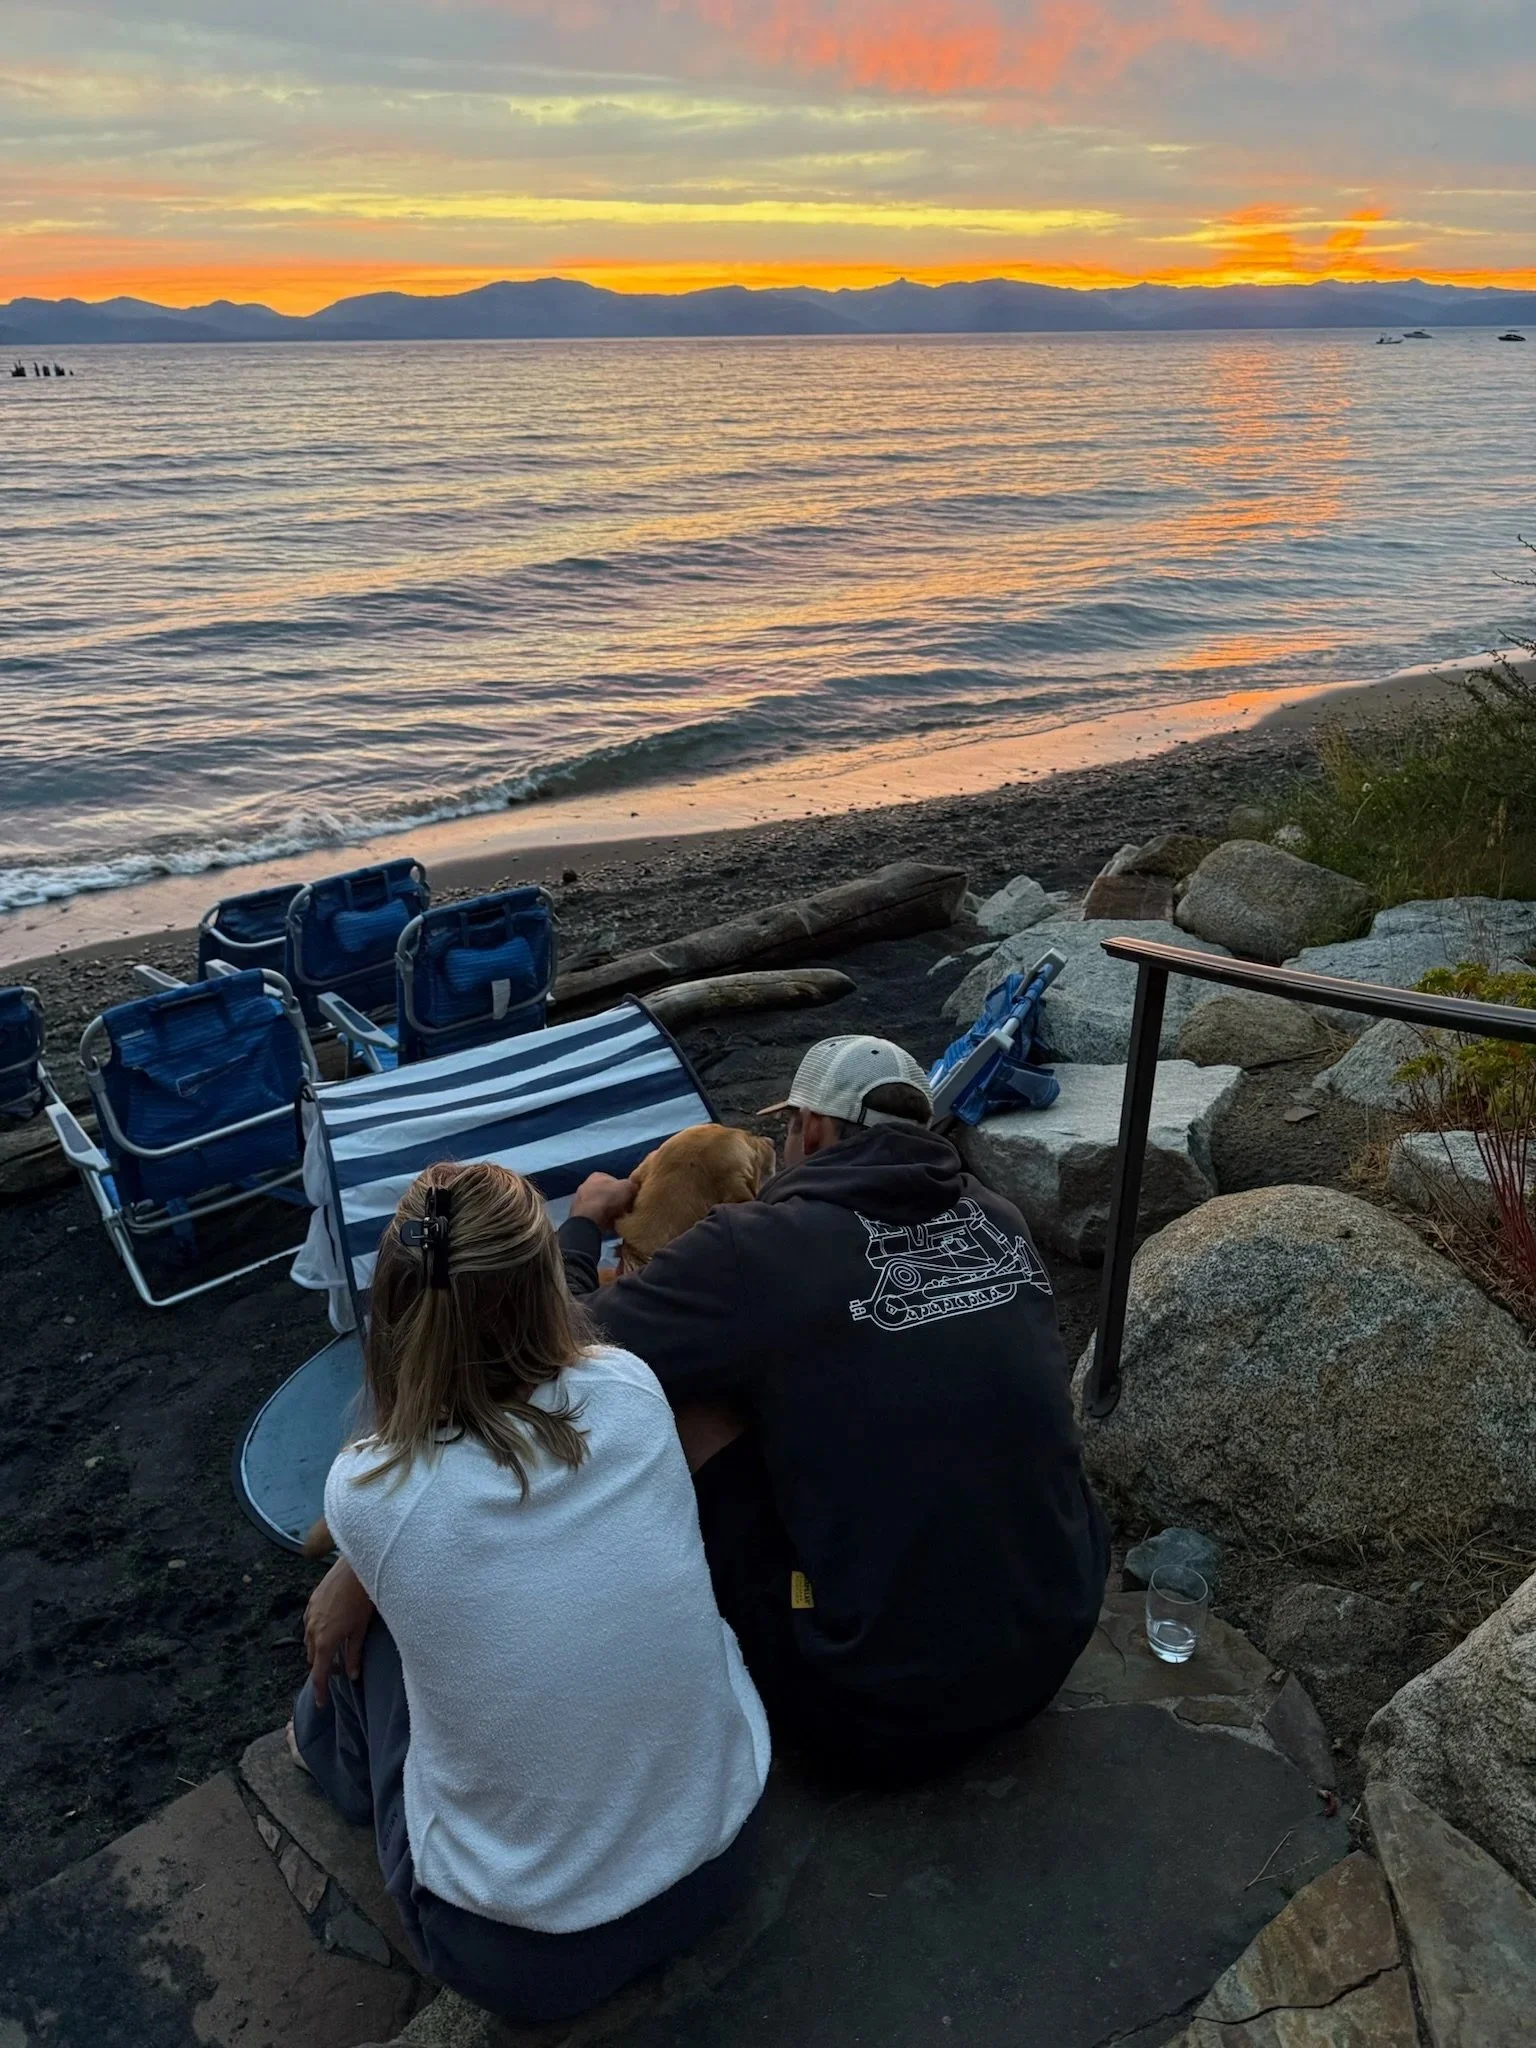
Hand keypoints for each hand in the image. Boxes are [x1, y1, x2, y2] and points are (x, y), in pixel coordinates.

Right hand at [304, 1557, 374, 1708]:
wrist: (355, 1569)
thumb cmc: (362, 1599)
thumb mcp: (360, 1630)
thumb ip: (354, 1654)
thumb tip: (352, 1675)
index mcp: (325, 1641)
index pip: (319, 1674)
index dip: (320, 1691)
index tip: (322, 1703)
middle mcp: (312, 1631)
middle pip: (312, 1659)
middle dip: (322, 1667)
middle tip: (338, 1669)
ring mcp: (309, 1615)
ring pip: (309, 1642)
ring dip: (319, 1650)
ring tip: (336, 1648)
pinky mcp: (311, 1602)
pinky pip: (309, 1625)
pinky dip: (317, 1633)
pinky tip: (330, 1628)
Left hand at [570, 1172, 635, 1230]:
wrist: (589, 1220)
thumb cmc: (608, 1199)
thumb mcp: (627, 1187)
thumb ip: (632, 1185)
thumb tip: (634, 1188)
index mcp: (597, 1175)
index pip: (614, 1181)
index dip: (624, 1190)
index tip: (630, 1199)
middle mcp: (586, 1185)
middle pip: (607, 1193)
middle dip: (616, 1201)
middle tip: (625, 1210)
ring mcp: (580, 1200)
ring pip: (601, 1205)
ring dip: (609, 1211)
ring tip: (618, 1219)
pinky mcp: (578, 1214)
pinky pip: (595, 1215)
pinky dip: (602, 1219)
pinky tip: (608, 1224)